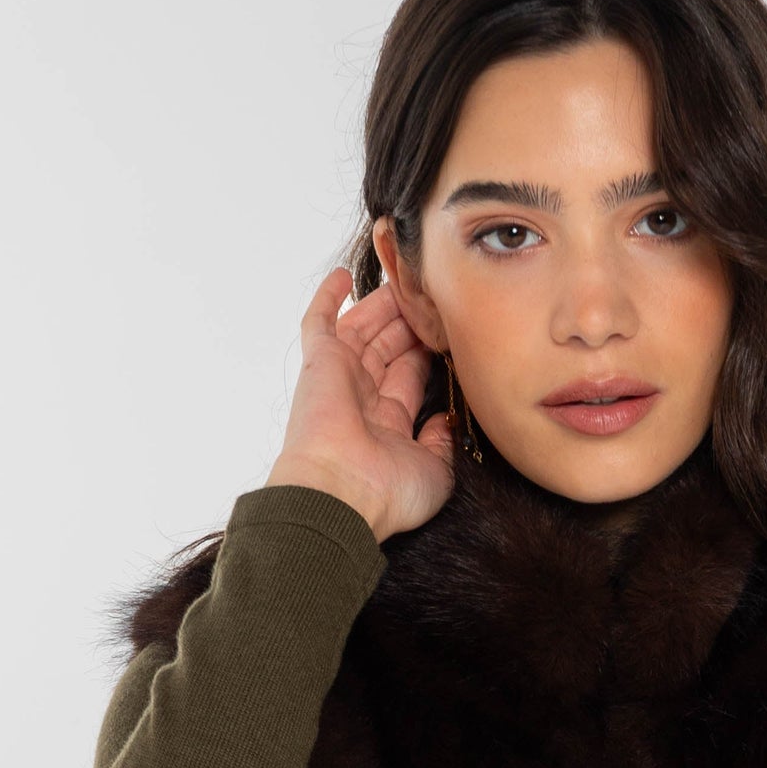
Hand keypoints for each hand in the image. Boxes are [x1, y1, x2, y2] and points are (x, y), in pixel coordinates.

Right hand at [263, 265, 454, 541]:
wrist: (341, 494)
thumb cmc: (387, 493)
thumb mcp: (436, 472)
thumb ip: (443, 443)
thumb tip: (446, 420)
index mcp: (388, 425)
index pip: (409, 377)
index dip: (426, 352)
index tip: (447, 330)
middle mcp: (363, 400)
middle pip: (388, 348)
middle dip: (408, 322)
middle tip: (428, 295)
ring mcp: (340, 378)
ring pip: (363, 329)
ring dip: (382, 305)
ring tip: (402, 276)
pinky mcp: (320, 362)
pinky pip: (319, 322)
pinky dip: (328, 297)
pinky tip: (343, 274)